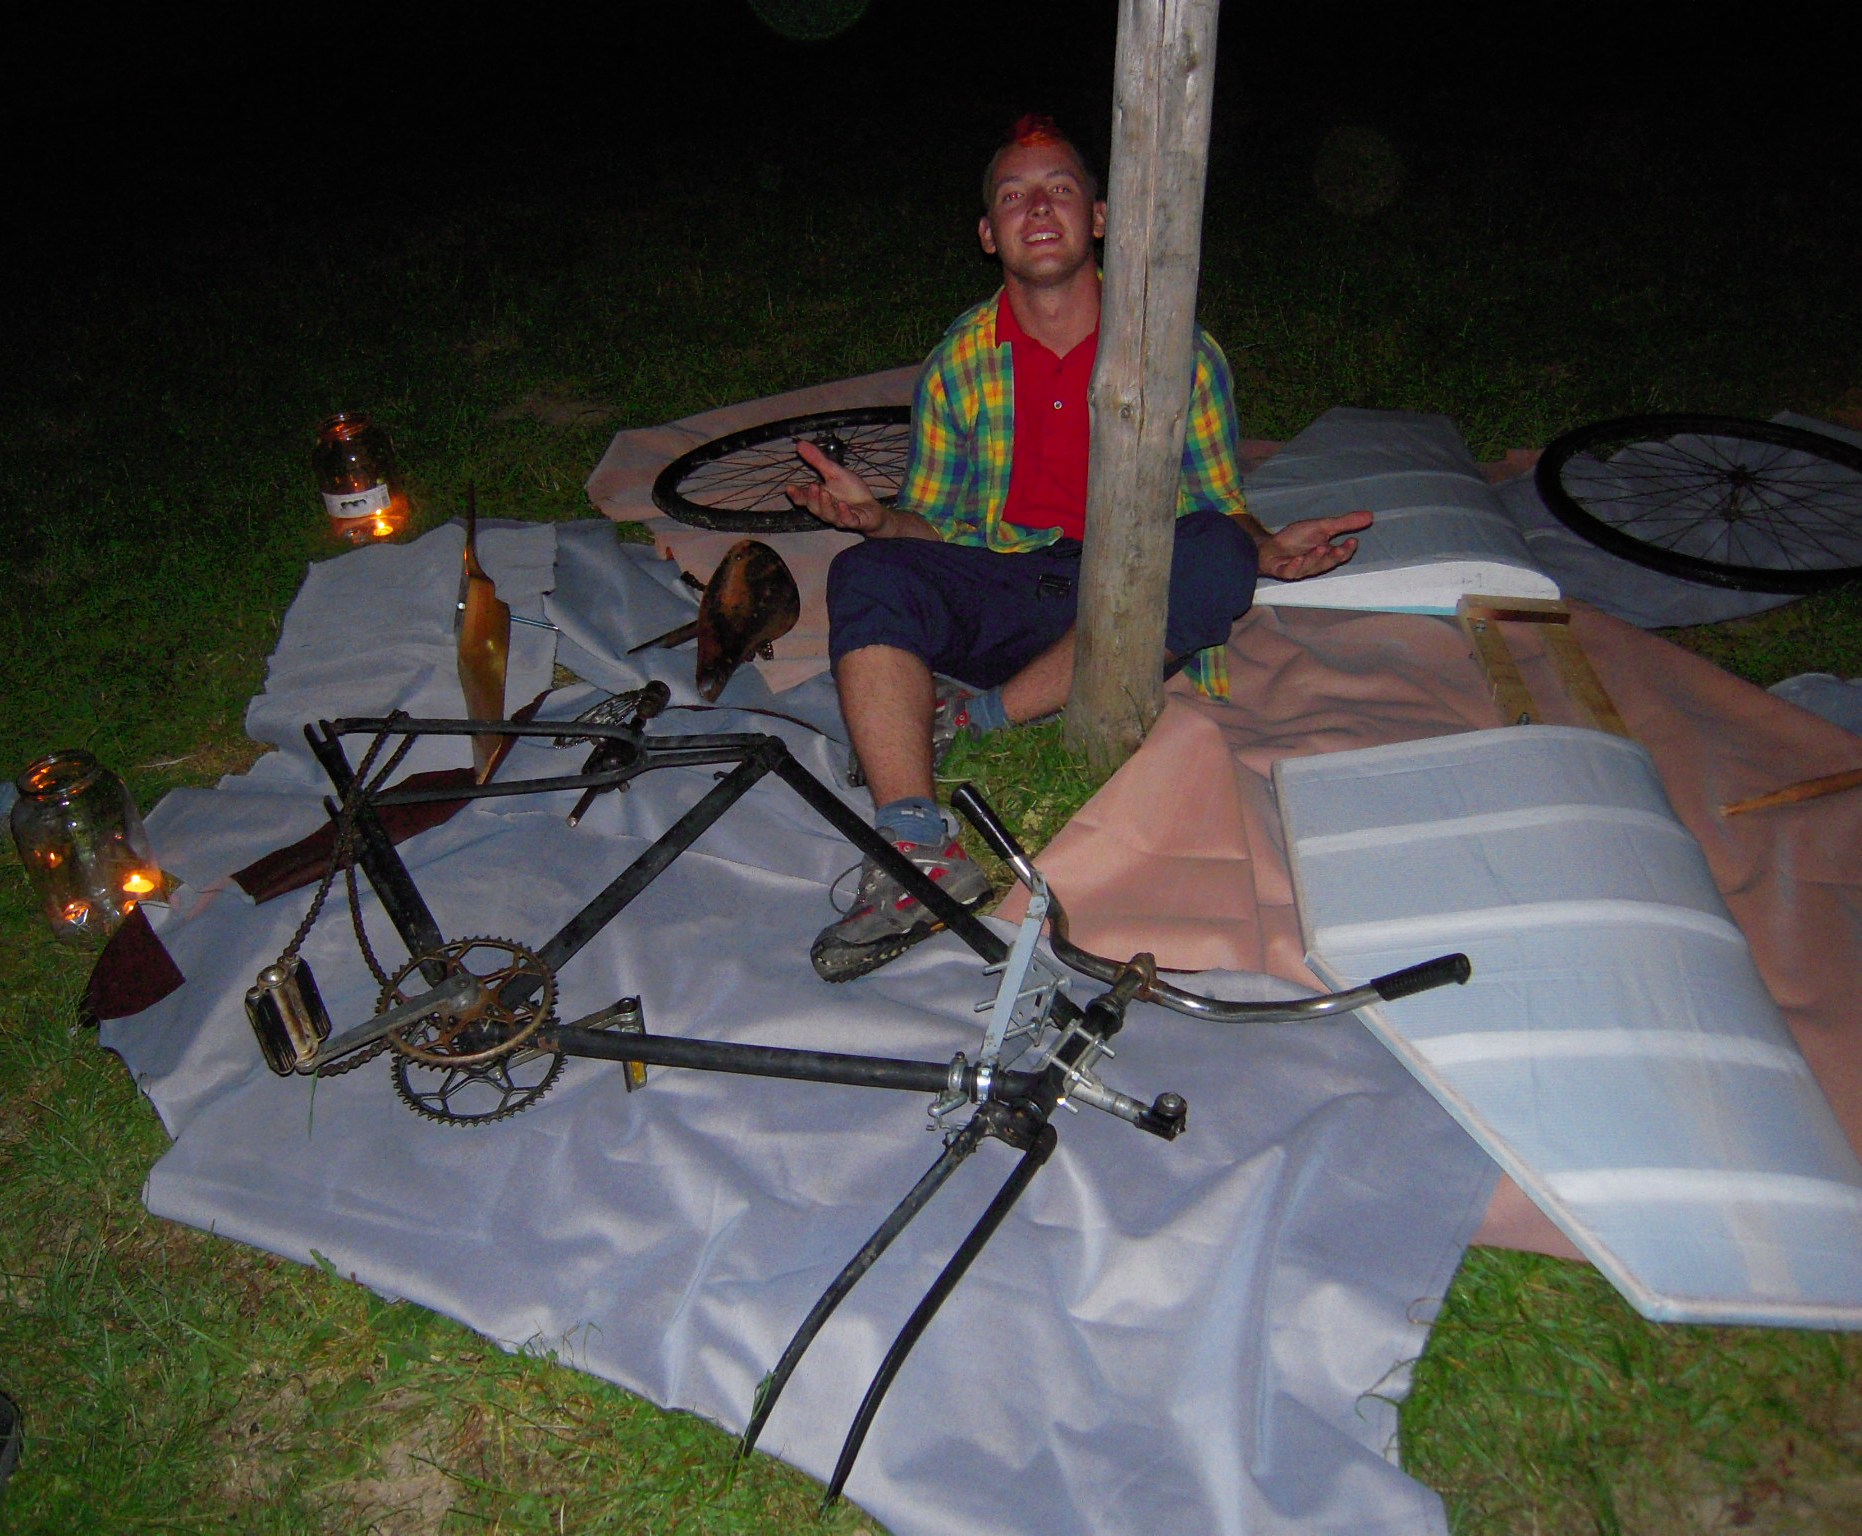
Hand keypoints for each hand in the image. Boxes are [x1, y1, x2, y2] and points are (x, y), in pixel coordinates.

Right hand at [786, 439, 890, 533]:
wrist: (872, 507)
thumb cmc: (851, 491)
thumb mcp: (834, 472)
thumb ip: (817, 461)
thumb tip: (800, 444)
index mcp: (819, 498)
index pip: (804, 499)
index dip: (796, 494)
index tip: (789, 488)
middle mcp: (826, 510)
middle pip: (814, 508)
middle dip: (812, 498)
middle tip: (813, 486)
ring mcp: (840, 518)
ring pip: (829, 515)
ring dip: (826, 505)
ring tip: (825, 492)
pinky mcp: (855, 522)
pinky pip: (848, 521)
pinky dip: (844, 514)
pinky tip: (842, 505)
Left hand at [1255, 509, 1371, 581]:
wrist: (1270, 547)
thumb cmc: (1297, 539)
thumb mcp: (1322, 526)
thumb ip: (1344, 523)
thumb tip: (1370, 515)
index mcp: (1326, 555)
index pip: (1340, 555)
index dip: (1347, 549)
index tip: (1354, 540)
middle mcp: (1315, 565)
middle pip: (1327, 563)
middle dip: (1334, 556)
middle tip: (1340, 548)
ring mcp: (1299, 569)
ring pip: (1310, 567)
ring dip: (1315, 558)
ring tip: (1320, 548)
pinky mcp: (1283, 571)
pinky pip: (1290, 571)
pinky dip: (1295, 566)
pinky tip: (1298, 559)